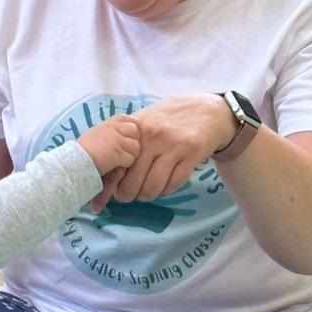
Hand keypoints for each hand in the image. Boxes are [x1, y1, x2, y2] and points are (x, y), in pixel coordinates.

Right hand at [78, 113, 141, 177]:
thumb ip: (113, 130)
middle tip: (123, 152)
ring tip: (117, 160)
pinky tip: (114, 166)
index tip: (126, 140)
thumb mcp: (98, 133)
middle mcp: (115, 128)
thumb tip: (129, 133)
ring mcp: (117, 140)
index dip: (133, 132)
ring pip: (136, 147)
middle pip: (137, 133)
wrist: (74, 162)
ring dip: (130, 156)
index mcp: (111, 122)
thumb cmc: (84, 150)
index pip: (133, 121)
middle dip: (133, 144)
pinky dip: (124, 164)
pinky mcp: (117, 153)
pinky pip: (130, 159)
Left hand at [95, 93, 230, 205]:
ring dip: (147, 195)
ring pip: (151, 188)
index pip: (115, 166)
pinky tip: (166, 182)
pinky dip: (167, 190)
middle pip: (131, 183)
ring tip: (148, 189)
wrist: (210, 110)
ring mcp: (173, 145)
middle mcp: (153, 136)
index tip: (102, 200)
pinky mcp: (191, 154)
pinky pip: (173, 185)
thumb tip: (101, 175)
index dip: (107, 188)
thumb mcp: (145, 123)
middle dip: (128, 195)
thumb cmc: (170, 119)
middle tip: (131, 194)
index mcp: (137, 130)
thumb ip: (124, 145)